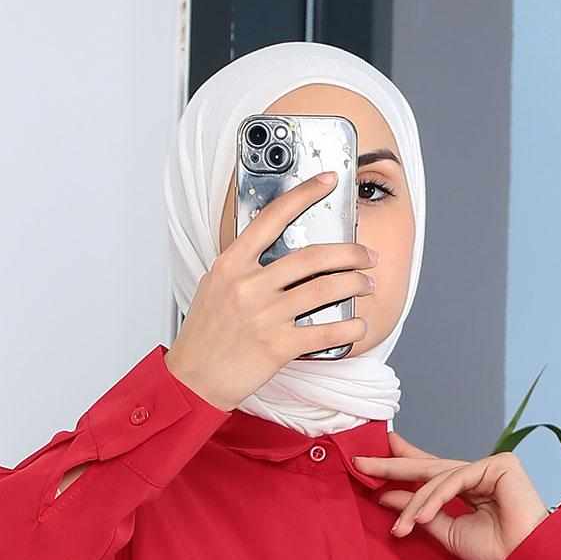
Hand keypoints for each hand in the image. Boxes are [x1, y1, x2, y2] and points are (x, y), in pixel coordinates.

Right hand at [164, 170, 377, 412]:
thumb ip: (242, 266)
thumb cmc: (204, 335)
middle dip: (350, 253)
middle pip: (312, 256)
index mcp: (232, 264)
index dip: (304, 194)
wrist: (192, 379)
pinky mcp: (277, 346)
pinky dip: (348, 328)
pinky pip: (324, 332)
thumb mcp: (214, 286)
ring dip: (354, 284)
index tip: (327, 180)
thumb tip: (273, 250)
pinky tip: (359, 324)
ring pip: (324, 290)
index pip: (272, 218)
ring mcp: (264, 316)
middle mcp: (249, 285)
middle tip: (367, 256)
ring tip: (367, 285)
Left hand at [353, 430, 550, 559]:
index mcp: (468, 487)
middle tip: (361, 463)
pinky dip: (435, 499)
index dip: (403, 462)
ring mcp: (490, 465)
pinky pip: (455, 480)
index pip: (430, 471)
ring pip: (439, 478)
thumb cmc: (494, 551)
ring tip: (401, 527)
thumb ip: (419, 511)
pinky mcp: (500, 464)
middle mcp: (478, 472)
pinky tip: (420, 517)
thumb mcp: (446, 531)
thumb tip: (386, 495)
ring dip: (415, 503)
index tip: (372, 459)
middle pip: (429, 466)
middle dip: (393, 466)